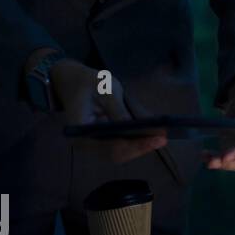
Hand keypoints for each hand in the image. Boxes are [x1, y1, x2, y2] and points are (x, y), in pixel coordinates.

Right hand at [52, 60, 166, 163]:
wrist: (71, 81)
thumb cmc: (86, 83)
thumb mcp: (104, 89)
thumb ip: (119, 110)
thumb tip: (139, 127)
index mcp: (79, 132)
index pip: (109, 147)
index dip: (133, 145)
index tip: (154, 139)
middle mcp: (84, 143)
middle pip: (116, 154)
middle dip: (140, 147)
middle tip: (163, 139)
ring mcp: (92, 143)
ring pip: (120, 152)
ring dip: (140, 146)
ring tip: (162, 138)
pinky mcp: (101, 140)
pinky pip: (120, 145)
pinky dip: (136, 141)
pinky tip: (152, 135)